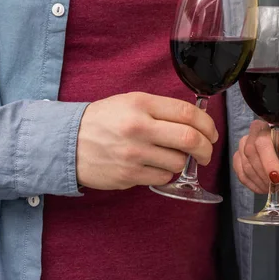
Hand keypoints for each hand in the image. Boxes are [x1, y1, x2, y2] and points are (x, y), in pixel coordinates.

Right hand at [76, 92, 217, 190]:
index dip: (208, 124)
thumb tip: (196, 121)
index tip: (212, 133)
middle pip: (190, 139)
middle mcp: (139, 127)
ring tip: (171, 157)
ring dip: (182, 162)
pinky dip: (165, 173)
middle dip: (206, 148)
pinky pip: (163, 177)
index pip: (188, 113)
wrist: (66, 142)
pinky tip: (154, 166)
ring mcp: (134, 153)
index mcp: (141, 104)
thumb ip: (161, 109)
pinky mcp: (128, 175)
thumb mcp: (130, 102)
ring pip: (178, 161)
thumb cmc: (103, 121)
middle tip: (207, 152)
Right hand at [232, 120, 278, 192]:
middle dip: (264, 174)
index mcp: (267, 128)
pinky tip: (265, 187)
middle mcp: (252, 134)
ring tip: (273, 187)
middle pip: (250, 154)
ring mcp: (242, 148)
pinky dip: (254, 185)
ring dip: (260, 181)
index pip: (261, 142)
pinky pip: (241, 175)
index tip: (277, 178)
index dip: (268, 161)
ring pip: (245, 167)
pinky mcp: (238, 161)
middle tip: (277, 185)